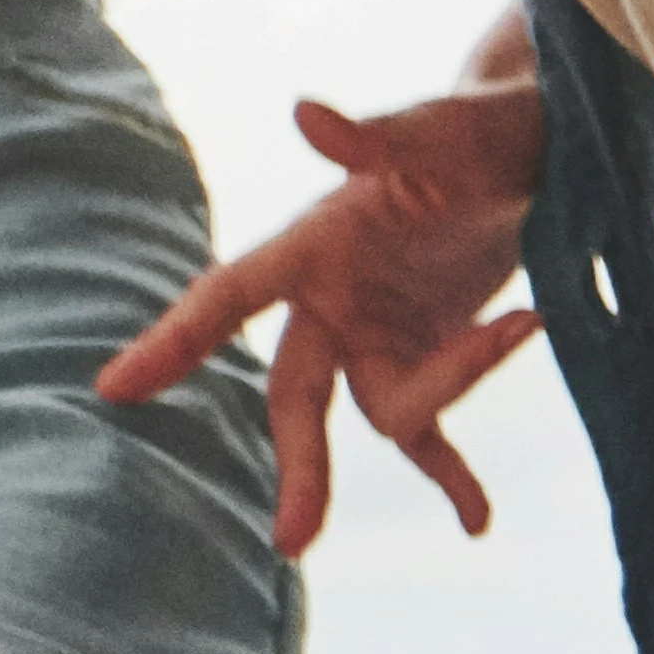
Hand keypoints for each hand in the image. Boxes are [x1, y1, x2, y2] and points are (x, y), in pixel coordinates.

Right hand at [95, 81, 552, 556]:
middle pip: (295, 394)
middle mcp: (334, 296)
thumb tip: (306, 113)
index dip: (172, 341)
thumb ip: (380, 136)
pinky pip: (429, 435)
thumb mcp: (446, 133)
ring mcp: (379, 333)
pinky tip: (476, 520)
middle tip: (294, 540)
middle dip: (300, 465)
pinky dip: (452, 478)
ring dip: (451, 390)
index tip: (112, 390)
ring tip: (525, 319)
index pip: (229, 296)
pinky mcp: (427, 355)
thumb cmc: (486, 129)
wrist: (541, 150)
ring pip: (388, 409)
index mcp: (316, 241)